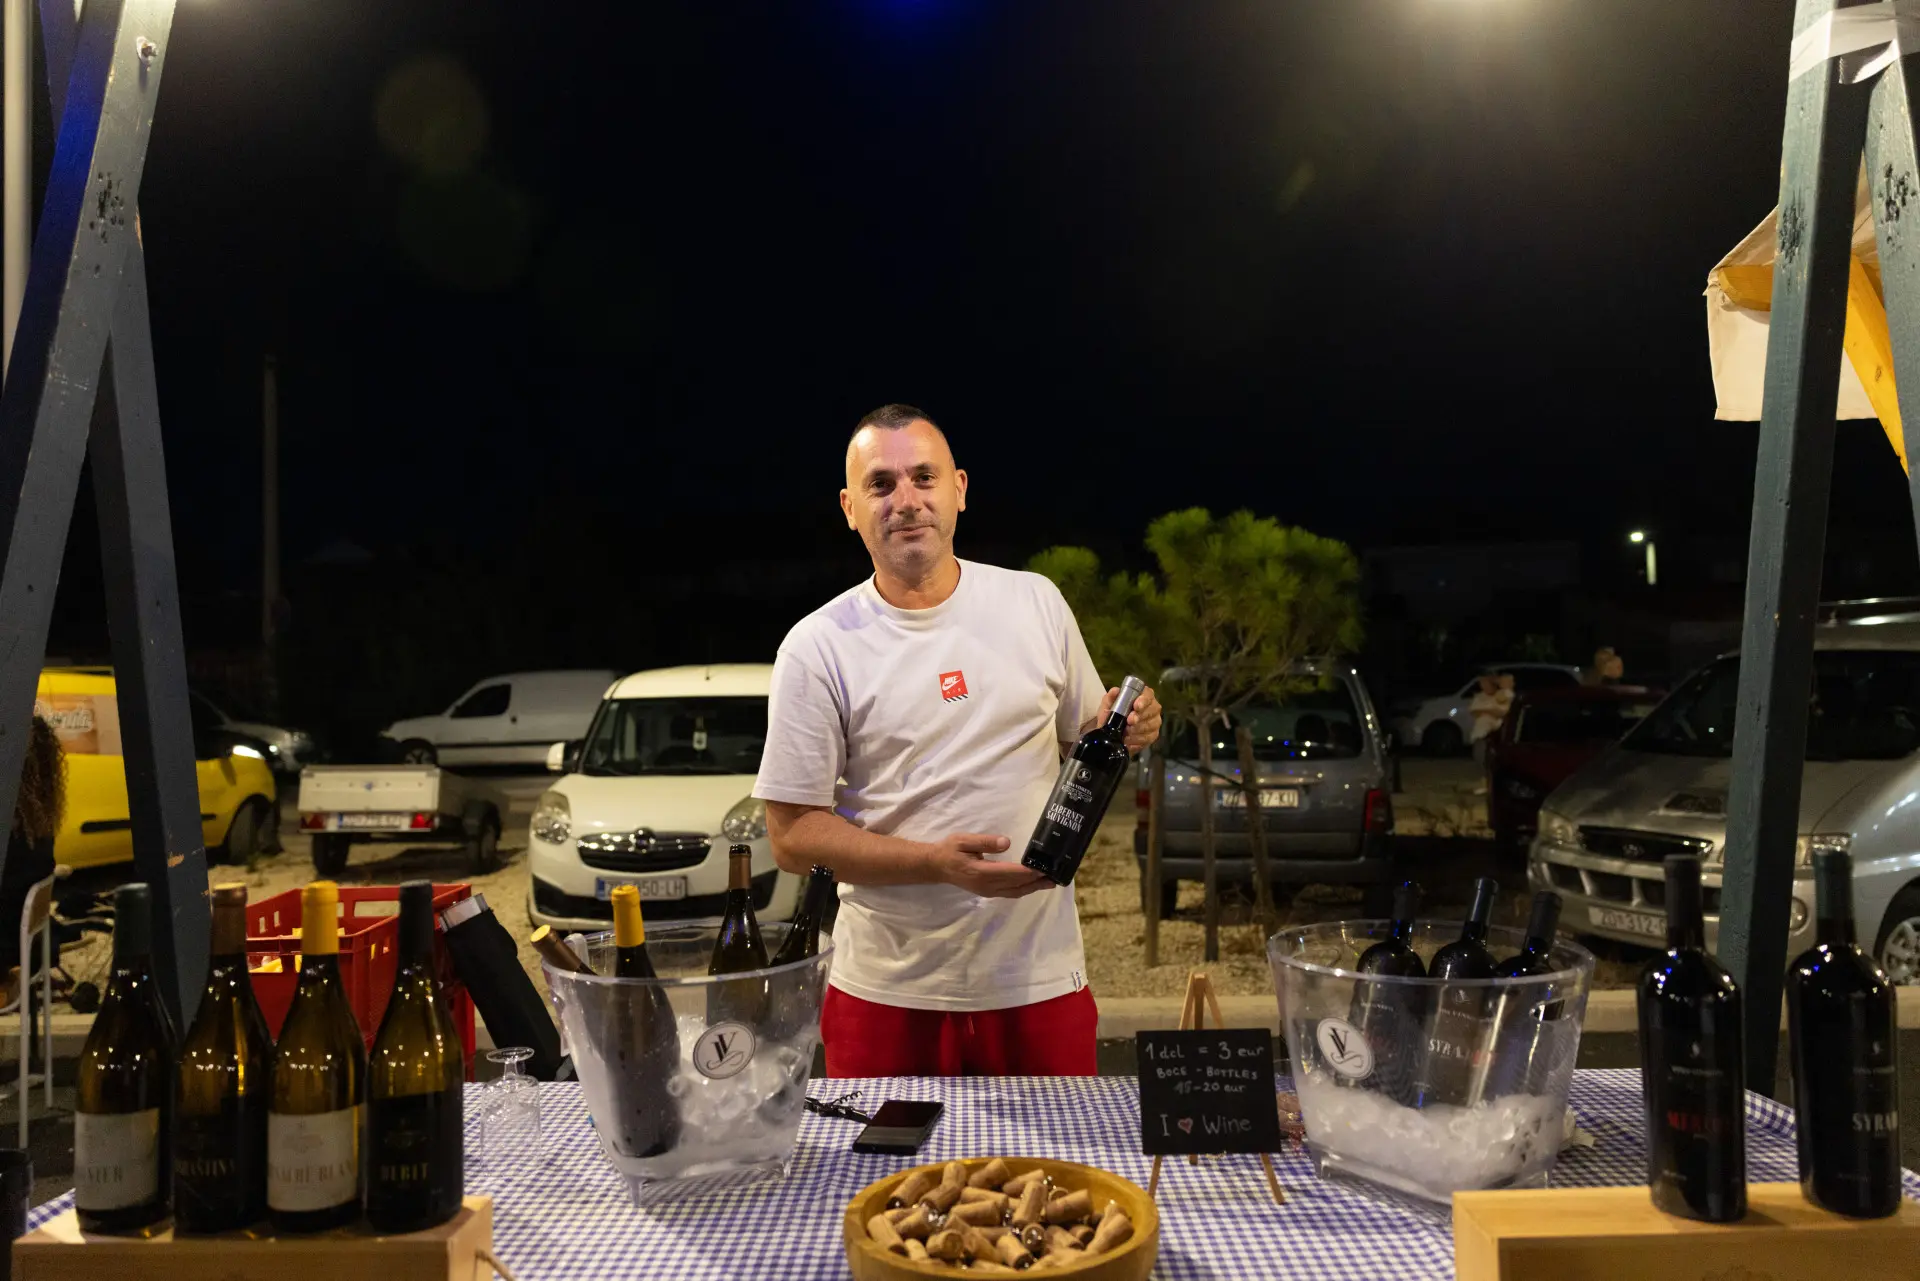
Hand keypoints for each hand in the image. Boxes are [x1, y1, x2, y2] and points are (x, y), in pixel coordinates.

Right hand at [928, 833, 1054, 898]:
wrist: (936, 866)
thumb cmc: (950, 850)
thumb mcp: (964, 840)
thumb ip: (985, 842)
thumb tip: (1007, 842)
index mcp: (981, 872)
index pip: (1010, 873)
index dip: (1029, 872)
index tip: (1044, 869)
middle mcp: (986, 885)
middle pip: (1016, 886)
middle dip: (1036, 882)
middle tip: (1056, 877)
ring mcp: (987, 891)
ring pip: (1014, 892)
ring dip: (1032, 888)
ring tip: (1049, 883)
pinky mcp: (987, 892)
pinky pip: (1009, 893)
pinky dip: (1023, 890)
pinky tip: (1032, 885)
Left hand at [1097, 683, 1161, 753]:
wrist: (1110, 733)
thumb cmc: (1111, 715)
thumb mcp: (1107, 706)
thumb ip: (1110, 698)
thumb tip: (1115, 691)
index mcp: (1142, 696)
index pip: (1148, 694)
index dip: (1144, 700)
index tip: (1136, 706)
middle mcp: (1152, 707)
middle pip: (1152, 710)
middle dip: (1140, 716)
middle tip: (1129, 721)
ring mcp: (1154, 722)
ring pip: (1151, 725)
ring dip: (1137, 729)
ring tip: (1125, 732)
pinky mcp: (1153, 735)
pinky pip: (1148, 738)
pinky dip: (1137, 740)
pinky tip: (1128, 740)